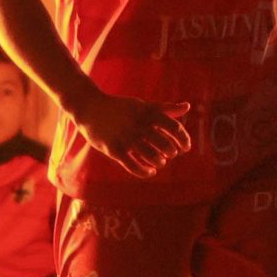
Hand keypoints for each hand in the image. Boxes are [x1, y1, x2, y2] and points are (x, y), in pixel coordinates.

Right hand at [73, 90, 192, 176]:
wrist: (89, 108)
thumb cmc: (120, 108)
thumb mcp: (143, 105)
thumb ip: (165, 108)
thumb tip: (187, 107)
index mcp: (147, 112)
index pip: (174, 127)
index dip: (183, 139)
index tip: (185, 148)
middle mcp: (138, 124)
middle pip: (165, 144)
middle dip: (171, 152)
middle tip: (170, 155)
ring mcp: (126, 137)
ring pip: (151, 156)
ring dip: (159, 162)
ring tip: (159, 162)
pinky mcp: (114, 149)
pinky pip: (133, 166)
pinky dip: (145, 172)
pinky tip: (150, 172)